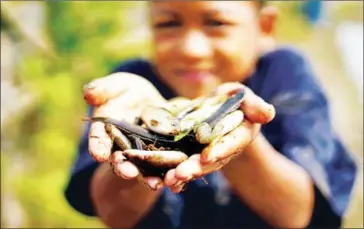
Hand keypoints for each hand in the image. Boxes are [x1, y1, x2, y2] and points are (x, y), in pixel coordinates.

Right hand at [84, 72, 167, 189]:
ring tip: (155, 184)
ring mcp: (141, 152)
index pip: (98, 139)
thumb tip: (88, 93)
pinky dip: (169, 172)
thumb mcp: (115, 85)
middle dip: (123, 167)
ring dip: (148, 177)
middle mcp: (122, 146)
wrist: (147, 99)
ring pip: (143, 167)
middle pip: (120, 159)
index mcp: (106, 130)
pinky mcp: (161, 152)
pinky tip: (175, 179)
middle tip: (128, 173)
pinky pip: (164, 165)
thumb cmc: (124, 91)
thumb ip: (102, 89)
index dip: (97, 147)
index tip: (98, 155)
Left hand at [163, 82, 275, 192]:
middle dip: (196, 168)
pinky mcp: (191, 155)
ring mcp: (207, 155)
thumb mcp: (241, 95)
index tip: (206, 156)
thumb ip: (253, 103)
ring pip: (196, 167)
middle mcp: (224, 150)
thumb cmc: (231, 99)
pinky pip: (183, 165)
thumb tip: (267, 114)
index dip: (220, 150)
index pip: (231, 143)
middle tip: (181, 174)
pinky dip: (174, 174)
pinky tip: (164, 181)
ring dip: (183, 174)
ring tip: (169, 180)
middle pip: (211, 161)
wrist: (215, 109)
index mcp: (240, 135)